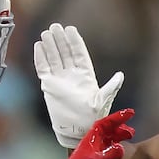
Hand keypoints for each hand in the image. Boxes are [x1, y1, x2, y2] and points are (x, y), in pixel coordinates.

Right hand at [33, 23, 124, 149]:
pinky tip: (38, 46)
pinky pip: (43, 68)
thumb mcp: (104, 101)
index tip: (70, 29)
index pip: (79, 53)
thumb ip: (111, 87)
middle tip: (55, 27)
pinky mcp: (49, 86)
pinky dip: (40, 57)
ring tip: (46, 33)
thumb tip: (120, 76)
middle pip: (65, 52)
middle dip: (60, 39)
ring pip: (54, 58)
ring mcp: (60, 80)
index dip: (74, 41)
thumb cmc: (93, 117)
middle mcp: (72, 75)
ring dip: (50, 45)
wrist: (78, 131)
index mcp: (86, 75)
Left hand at [39, 109, 135, 158]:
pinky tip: (124, 148)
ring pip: (110, 138)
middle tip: (132, 131)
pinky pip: (110, 147)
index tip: (129, 113)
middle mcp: (92, 143)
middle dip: (120, 127)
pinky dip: (118, 145)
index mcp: (89, 140)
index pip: (104, 124)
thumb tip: (121, 148)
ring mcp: (95, 151)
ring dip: (120, 135)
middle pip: (108, 129)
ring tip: (131, 136)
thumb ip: (107, 157)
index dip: (117, 118)